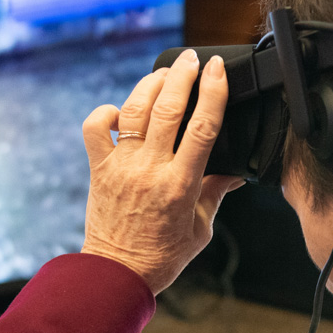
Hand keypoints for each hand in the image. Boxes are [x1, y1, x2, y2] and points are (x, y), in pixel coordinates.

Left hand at [80, 50, 245, 293]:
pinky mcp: (99, 169)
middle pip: (168, 109)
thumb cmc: (161, 256)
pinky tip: (122, 110)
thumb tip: (237, 172)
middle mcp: (149, 170)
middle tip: (193, 58)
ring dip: (151, 85)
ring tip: (166, 73)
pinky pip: (95, 129)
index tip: (219, 69)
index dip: (213, 92)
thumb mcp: (201, 227)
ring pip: (134, 111)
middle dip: (183, 76)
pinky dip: (107, 112)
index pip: (202, 128)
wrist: (116, 274)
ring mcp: (121, 166)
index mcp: (181, 185)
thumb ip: (216, 193)